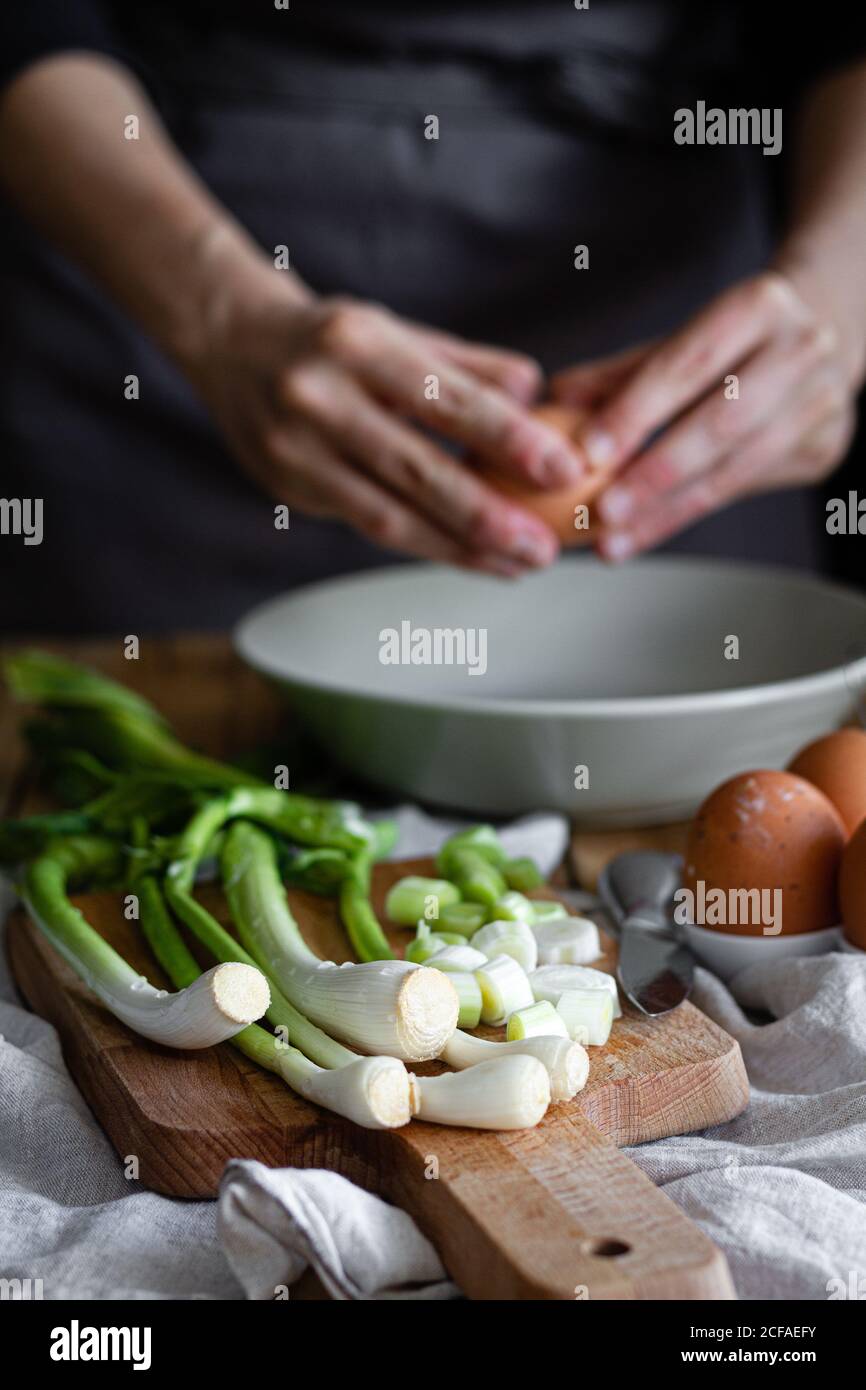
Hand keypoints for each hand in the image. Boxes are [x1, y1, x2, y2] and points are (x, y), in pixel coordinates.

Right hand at [182, 255, 586, 574]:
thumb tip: (538, 392)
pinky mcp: (288, 488)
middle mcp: (319, 397)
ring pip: (389, 515)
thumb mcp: (397, 331)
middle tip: (544, 549)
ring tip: (518, 565)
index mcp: (357, 343)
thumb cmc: (333, 338)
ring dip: (460, 548)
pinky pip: (368, 526)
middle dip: (487, 516)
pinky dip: (426, 544)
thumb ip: (466, 366)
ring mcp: (296, 449)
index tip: (564, 469)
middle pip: (416, 469)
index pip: (445, 398)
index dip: (508, 439)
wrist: (229, 343)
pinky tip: (472, 555)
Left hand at [552, 269, 863, 558]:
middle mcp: (803, 351)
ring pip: (736, 470)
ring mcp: (822, 403)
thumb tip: (558, 398)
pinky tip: (643, 533)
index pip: (687, 365)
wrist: (823, 340)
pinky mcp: (825, 448)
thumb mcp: (681, 340)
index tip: (588, 451)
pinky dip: (686, 514)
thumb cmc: (732, 342)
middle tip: (603, 510)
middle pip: (719, 424)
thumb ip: (622, 373)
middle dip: (655, 474)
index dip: (636, 411)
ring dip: (667, 511)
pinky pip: (744, 490)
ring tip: (614, 540)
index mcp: (759, 306)